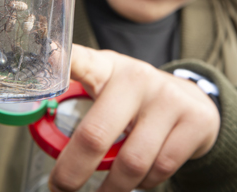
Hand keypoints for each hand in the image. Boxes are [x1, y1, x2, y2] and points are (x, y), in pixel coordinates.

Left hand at [49, 45, 220, 191]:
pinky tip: (139, 179)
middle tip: (60, 189)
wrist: (194, 103)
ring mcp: (168, 98)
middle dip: (72, 172)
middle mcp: (137, 78)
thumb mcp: (108, 91)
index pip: (80, 60)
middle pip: (96, 133)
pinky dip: (144, 184)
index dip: (61, 59)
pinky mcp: (194, 121)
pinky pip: (160, 169)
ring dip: (112, 189)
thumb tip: (42, 138)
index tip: (46, 57)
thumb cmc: (136, 101)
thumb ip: (79, 105)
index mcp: (107, 68)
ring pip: (131, 163)